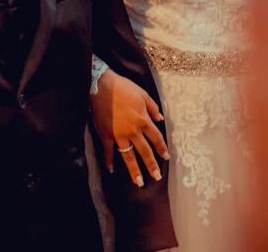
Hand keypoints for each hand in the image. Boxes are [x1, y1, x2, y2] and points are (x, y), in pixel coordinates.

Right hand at [90, 69, 168, 186]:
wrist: (101, 86)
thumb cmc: (123, 88)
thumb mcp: (143, 94)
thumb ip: (153, 108)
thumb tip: (160, 119)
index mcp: (143, 120)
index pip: (156, 137)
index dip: (162, 148)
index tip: (166, 157)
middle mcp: (133, 130)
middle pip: (144, 151)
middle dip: (151, 165)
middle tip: (157, 177)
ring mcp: (119, 134)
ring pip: (128, 156)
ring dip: (134, 169)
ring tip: (139, 182)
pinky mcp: (106, 135)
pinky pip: (109, 150)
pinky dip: (109, 160)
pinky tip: (111, 170)